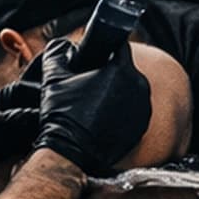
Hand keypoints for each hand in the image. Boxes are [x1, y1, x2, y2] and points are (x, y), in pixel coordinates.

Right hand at [33, 36, 150, 174]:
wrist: (72, 153)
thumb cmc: (64, 115)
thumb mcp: (54, 77)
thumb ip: (58, 52)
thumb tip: (65, 45)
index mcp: (122, 69)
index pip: (119, 46)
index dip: (105, 49)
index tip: (94, 59)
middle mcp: (140, 86)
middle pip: (125, 69)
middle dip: (110, 73)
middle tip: (90, 85)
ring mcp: (144, 108)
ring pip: (131, 89)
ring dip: (118, 92)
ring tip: (95, 104)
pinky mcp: (143, 126)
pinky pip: (134, 110)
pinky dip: (122, 111)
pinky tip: (104, 118)